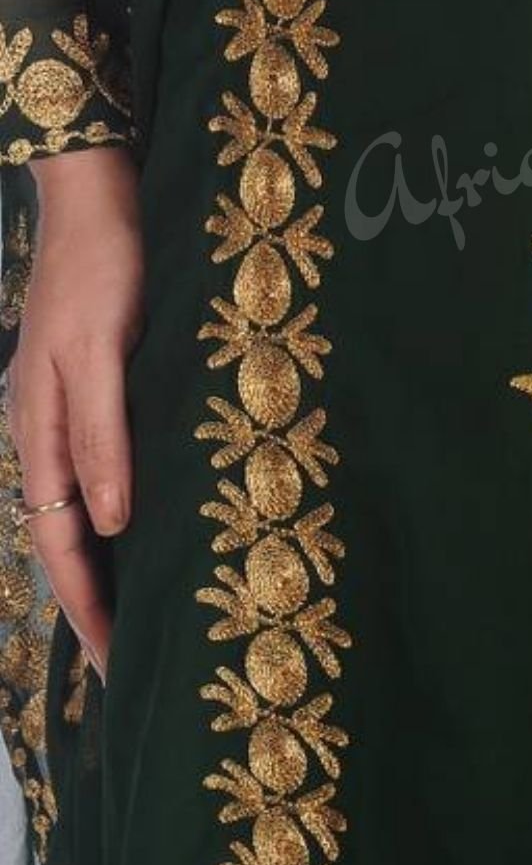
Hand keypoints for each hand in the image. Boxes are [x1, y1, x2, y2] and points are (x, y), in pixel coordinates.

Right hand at [6, 145, 142, 681]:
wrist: (99, 198)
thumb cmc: (102, 270)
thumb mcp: (102, 354)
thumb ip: (104, 434)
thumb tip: (111, 522)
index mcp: (43, 431)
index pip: (64, 542)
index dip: (88, 605)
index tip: (115, 666)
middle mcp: (53, 431)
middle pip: (72, 535)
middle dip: (98, 602)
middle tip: (138, 663)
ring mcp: (74, 411)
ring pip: (89, 506)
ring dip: (114, 562)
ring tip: (149, 613)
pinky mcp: (104, 387)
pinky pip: (108, 468)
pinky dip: (127, 509)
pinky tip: (156, 524)